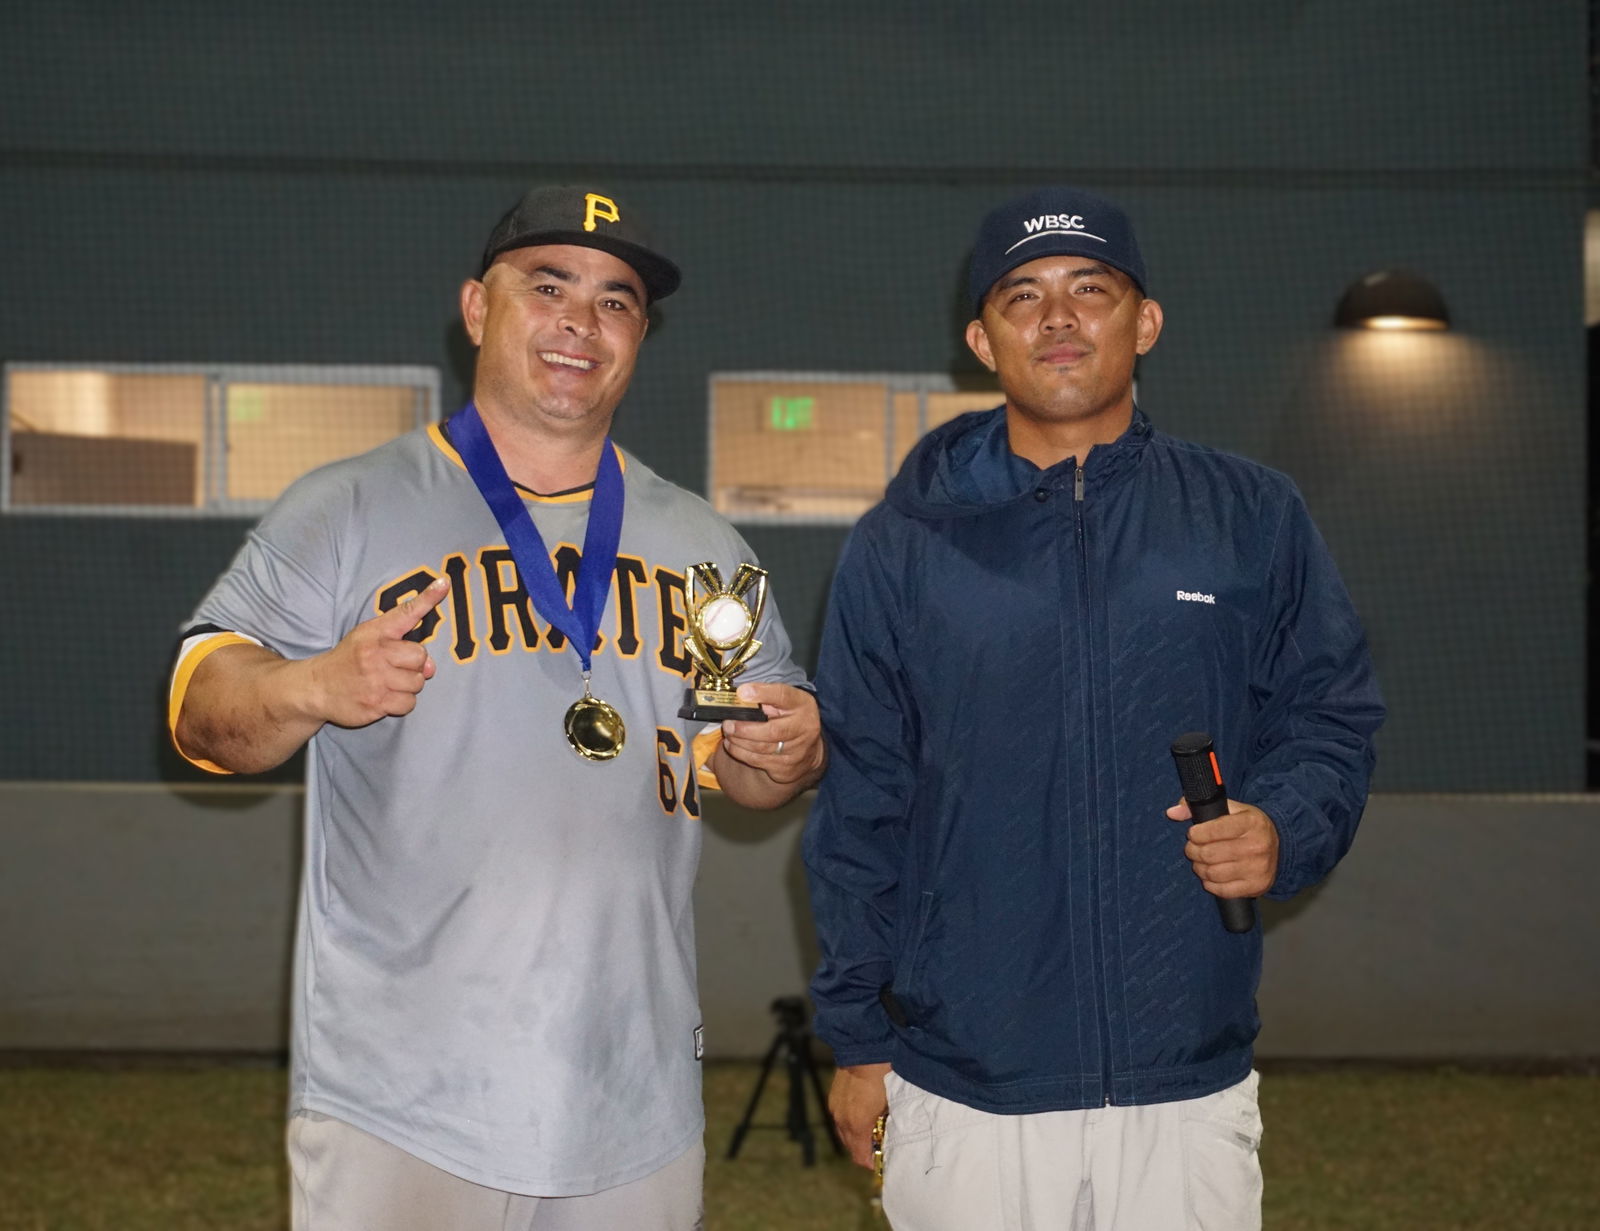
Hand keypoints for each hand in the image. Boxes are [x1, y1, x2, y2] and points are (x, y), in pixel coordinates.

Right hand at [308, 577, 449, 727]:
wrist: (316, 688)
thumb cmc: (350, 660)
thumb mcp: (367, 637)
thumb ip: (401, 643)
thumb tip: (432, 667)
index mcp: (375, 633)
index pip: (406, 613)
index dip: (427, 598)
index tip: (444, 582)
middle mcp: (376, 654)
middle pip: (421, 656)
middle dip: (414, 665)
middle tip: (395, 667)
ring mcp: (376, 680)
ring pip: (417, 682)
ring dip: (409, 685)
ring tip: (389, 682)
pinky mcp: (377, 704)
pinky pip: (409, 703)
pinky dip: (402, 702)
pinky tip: (386, 696)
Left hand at [719, 683, 825, 785]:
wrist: (808, 750)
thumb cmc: (789, 719)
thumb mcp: (785, 703)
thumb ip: (766, 698)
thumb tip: (739, 697)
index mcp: (803, 705)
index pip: (783, 696)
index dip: (762, 693)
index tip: (742, 692)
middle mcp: (805, 728)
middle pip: (772, 731)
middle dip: (745, 728)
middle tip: (728, 724)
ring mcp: (798, 751)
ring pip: (762, 748)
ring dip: (739, 741)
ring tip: (728, 733)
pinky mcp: (786, 768)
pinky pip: (758, 761)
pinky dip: (740, 752)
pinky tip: (732, 745)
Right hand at [828, 1061, 890, 1168]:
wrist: (865, 1049)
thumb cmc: (883, 1076)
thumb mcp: (891, 1103)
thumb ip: (887, 1125)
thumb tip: (889, 1137)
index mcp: (857, 1124)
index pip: (859, 1157)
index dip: (871, 1163)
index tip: (881, 1161)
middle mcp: (842, 1119)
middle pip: (850, 1147)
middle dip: (863, 1150)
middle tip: (879, 1145)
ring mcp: (835, 1108)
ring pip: (844, 1133)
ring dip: (856, 1136)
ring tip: (871, 1129)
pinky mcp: (833, 1098)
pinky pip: (840, 1119)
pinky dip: (849, 1123)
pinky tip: (861, 1114)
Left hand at [1167, 796, 1279, 897]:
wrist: (1279, 845)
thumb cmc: (1247, 826)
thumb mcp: (1229, 809)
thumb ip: (1198, 807)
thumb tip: (1172, 812)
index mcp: (1251, 822)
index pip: (1213, 830)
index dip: (1196, 834)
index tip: (1193, 834)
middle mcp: (1257, 845)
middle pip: (1209, 854)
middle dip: (1193, 851)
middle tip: (1193, 849)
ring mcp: (1259, 868)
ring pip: (1213, 873)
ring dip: (1200, 868)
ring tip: (1201, 862)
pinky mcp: (1257, 886)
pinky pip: (1223, 890)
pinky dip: (1211, 884)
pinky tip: (1211, 876)